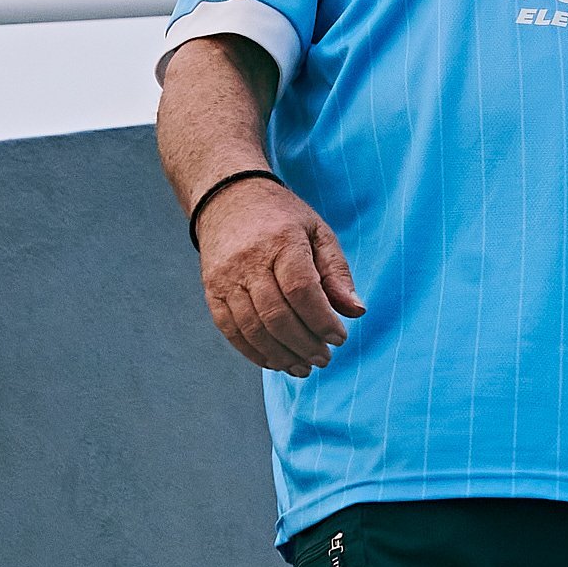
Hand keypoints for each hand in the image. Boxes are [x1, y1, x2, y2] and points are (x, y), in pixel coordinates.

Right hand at [196, 178, 365, 376]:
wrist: (228, 199)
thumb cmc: (282, 218)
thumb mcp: (318, 233)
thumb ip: (337, 273)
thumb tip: (356, 312)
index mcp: (281, 241)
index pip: (301, 289)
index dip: (322, 320)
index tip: (339, 338)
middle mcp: (249, 261)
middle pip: (277, 315)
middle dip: (304, 344)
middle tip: (324, 359)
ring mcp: (226, 277)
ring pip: (253, 328)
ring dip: (281, 355)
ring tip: (304, 368)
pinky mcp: (211, 291)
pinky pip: (231, 330)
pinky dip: (254, 352)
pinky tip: (277, 362)